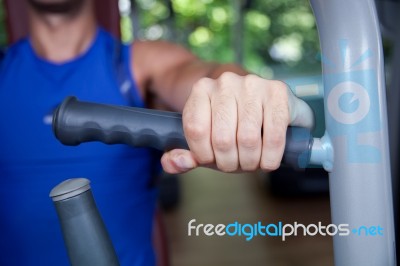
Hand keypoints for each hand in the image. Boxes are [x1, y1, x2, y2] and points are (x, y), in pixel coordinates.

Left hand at [161, 72, 313, 173]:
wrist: (261, 100)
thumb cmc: (229, 124)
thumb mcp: (202, 139)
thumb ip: (181, 155)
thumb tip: (175, 162)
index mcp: (202, 89)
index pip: (196, 130)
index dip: (204, 155)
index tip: (213, 160)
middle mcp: (226, 82)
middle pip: (222, 139)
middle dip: (230, 163)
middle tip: (236, 164)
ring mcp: (253, 84)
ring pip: (248, 139)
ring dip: (250, 162)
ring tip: (252, 162)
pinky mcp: (278, 91)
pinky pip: (273, 136)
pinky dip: (270, 158)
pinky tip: (268, 160)